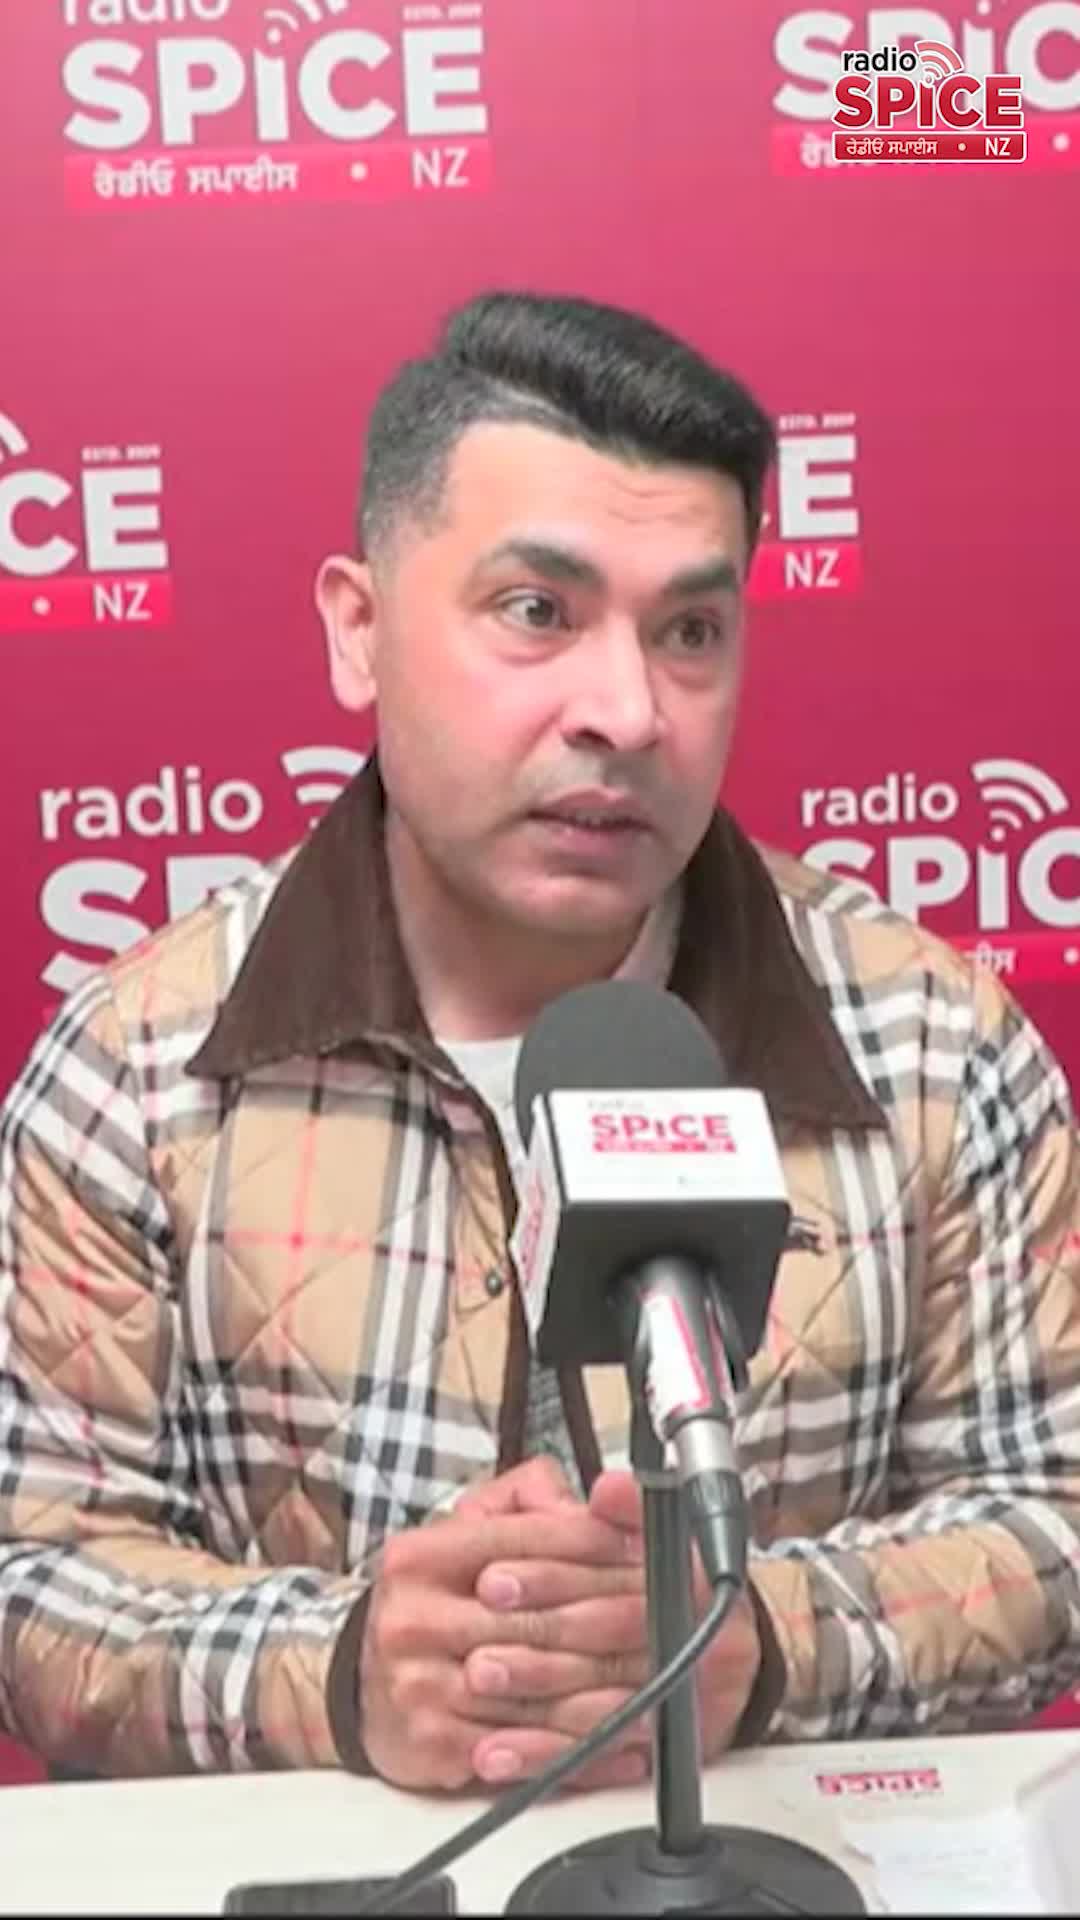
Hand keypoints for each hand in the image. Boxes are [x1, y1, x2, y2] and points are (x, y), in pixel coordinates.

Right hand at [359, 1459, 647, 1791]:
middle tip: (672, 1624)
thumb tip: (587, 1498)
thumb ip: (526, 1499)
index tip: (643, 1549)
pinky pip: (525, 1751)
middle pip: (537, 1621)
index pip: (522, 1542)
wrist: (365, 1686)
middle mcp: (414, 1618)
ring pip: (539, 1692)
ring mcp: (420, 1685)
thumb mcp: (466, 1533)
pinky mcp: (433, 1744)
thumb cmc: (431, 1605)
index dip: (592, 1544)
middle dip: (614, 1623)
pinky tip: (623, 1746)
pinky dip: (582, 1753)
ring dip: (609, 1697)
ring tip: (663, 1691)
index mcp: (421, 1557)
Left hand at [462, 1468, 759, 1783]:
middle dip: (537, 1632)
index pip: (612, 1563)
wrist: (710, 1647)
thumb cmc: (630, 1580)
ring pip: (606, 1690)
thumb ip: (596, 1507)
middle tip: (477, 1637)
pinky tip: (498, 1751)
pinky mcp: (665, 1740)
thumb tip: (607, 1492)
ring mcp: (684, 1684)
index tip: (490, 1577)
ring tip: (478, 1683)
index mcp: (677, 1559)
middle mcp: (690, 1618)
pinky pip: (603, 1753)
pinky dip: (545, 1754)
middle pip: (610, 1626)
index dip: (548, 1571)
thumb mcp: (607, 1531)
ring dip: (537, 1690)